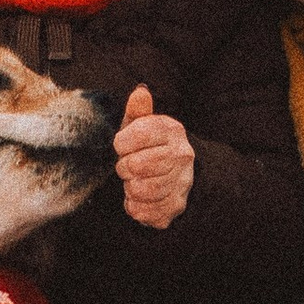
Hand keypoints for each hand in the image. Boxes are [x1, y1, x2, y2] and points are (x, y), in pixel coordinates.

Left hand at [113, 84, 195, 228]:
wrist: (176, 173)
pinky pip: (143, 211)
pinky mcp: (175, 206)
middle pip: (136, 165)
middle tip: (127, 166)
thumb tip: (140, 92)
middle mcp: (182, 155)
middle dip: (124, 167)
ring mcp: (182, 182)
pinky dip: (133, 205)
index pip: (136, 135)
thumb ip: (139, 110)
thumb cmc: (150, 145)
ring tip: (134, 180)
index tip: (123, 146)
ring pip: (140, 190)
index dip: (121, 144)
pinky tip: (138, 196)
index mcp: (172, 130)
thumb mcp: (143, 124)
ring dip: (129, 186)